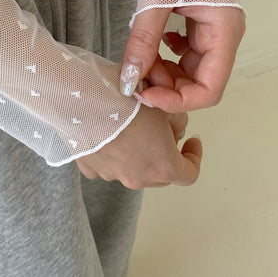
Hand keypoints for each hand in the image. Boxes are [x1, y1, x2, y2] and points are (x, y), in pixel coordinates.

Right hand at [76, 106, 201, 188]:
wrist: (83, 100)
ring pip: (130, 168)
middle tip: (159, 129)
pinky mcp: (88, 167)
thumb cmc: (129, 101)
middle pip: (159, 172)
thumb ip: (177, 120)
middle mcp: (138, 178)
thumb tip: (176, 126)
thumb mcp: (163, 104)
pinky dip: (109, 153)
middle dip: (163, 153)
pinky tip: (105, 131)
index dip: (193, 156)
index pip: (189, 174)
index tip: (191, 141)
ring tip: (128, 126)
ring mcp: (111, 175)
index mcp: (163, 166)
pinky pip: (105, 164)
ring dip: (135, 153)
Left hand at [120, 6, 244, 112]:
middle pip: (199, 82)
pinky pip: (184, 51)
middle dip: (165, 87)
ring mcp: (211, 27)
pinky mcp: (197, 19)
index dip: (176, 101)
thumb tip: (131, 77)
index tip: (145, 95)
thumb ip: (143, 38)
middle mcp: (223, 33)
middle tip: (134, 77)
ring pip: (189, 68)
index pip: (209, 89)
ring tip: (138, 60)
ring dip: (162, 71)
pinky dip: (163, 55)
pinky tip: (150, 44)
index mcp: (225, 30)